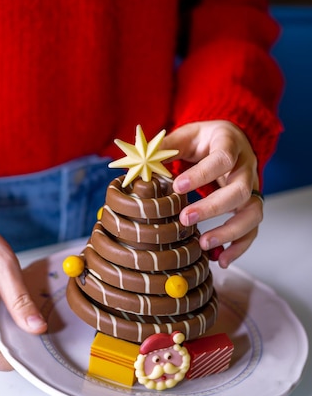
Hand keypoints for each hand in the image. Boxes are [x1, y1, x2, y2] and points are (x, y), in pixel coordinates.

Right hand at [0, 210, 46, 369]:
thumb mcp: (4, 266)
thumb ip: (20, 300)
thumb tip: (37, 328)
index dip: (6, 360)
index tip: (30, 351)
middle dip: (12, 345)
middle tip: (36, 327)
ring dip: (8, 332)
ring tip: (24, 311)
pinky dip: (2, 322)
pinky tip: (13, 306)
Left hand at [162, 120, 263, 267]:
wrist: (229, 141)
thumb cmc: (204, 140)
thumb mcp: (185, 136)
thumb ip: (166, 148)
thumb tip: (142, 165)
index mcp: (230, 143)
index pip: (222, 158)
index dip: (201, 174)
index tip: (177, 187)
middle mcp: (246, 166)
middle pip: (240, 190)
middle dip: (213, 208)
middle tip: (185, 219)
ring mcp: (252, 188)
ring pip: (252, 213)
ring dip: (229, 232)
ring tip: (203, 244)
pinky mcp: (251, 206)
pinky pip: (252, 229)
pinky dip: (238, 247)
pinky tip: (221, 259)